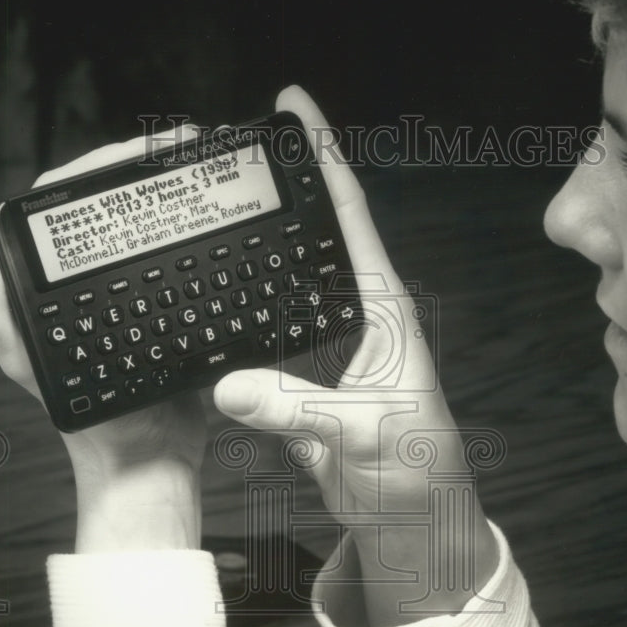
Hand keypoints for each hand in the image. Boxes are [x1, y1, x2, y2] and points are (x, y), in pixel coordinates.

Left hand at [0, 126, 207, 551]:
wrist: (150, 452)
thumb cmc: (87, 413)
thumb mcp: (26, 352)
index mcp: (48, 278)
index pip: (66, 198)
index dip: (100, 164)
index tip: (139, 151)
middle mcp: (89, 278)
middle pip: (113, 201)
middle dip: (147, 164)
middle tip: (185, 149)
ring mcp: (132, 287)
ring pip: (149, 220)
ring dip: (173, 186)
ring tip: (204, 164)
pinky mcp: (170, 299)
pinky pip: (180, 252)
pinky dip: (195, 225)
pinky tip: (214, 209)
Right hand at [213, 87, 498, 624]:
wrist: (413, 521)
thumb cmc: (416, 473)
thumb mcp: (366, 437)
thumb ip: (301, 410)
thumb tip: (231, 385)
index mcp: (384, 308)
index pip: (351, 213)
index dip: (323, 155)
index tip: (293, 105)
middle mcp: (357, 314)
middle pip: (314, 232)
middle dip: (281, 184)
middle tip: (232, 148)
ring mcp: (328, 345)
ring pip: (285, 278)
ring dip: (257, 243)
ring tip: (213, 206)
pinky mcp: (304, 378)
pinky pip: (262, 330)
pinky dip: (237, 309)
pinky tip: (211, 299)